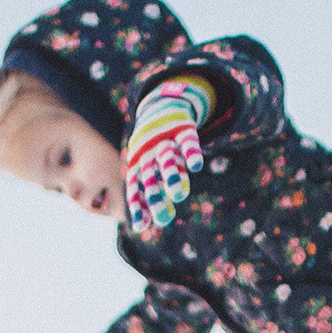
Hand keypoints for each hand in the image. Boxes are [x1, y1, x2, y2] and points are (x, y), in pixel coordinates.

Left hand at [122, 77, 211, 232]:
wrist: (161, 106)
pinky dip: (191, 152)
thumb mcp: (147, 166)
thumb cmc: (151, 146)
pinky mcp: (182, 127)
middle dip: (156, 196)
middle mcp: (148, 154)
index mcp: (137, 165)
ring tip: (178, 194)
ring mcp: (165, 140)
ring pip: (167, 159)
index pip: (135, 188)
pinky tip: (196, 166)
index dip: (138, 206)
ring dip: (172, 176)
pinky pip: (187, 140)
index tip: (141, 227)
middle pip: (151, 177)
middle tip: (163, 217)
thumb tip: (146, 226)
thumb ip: (147, 194)